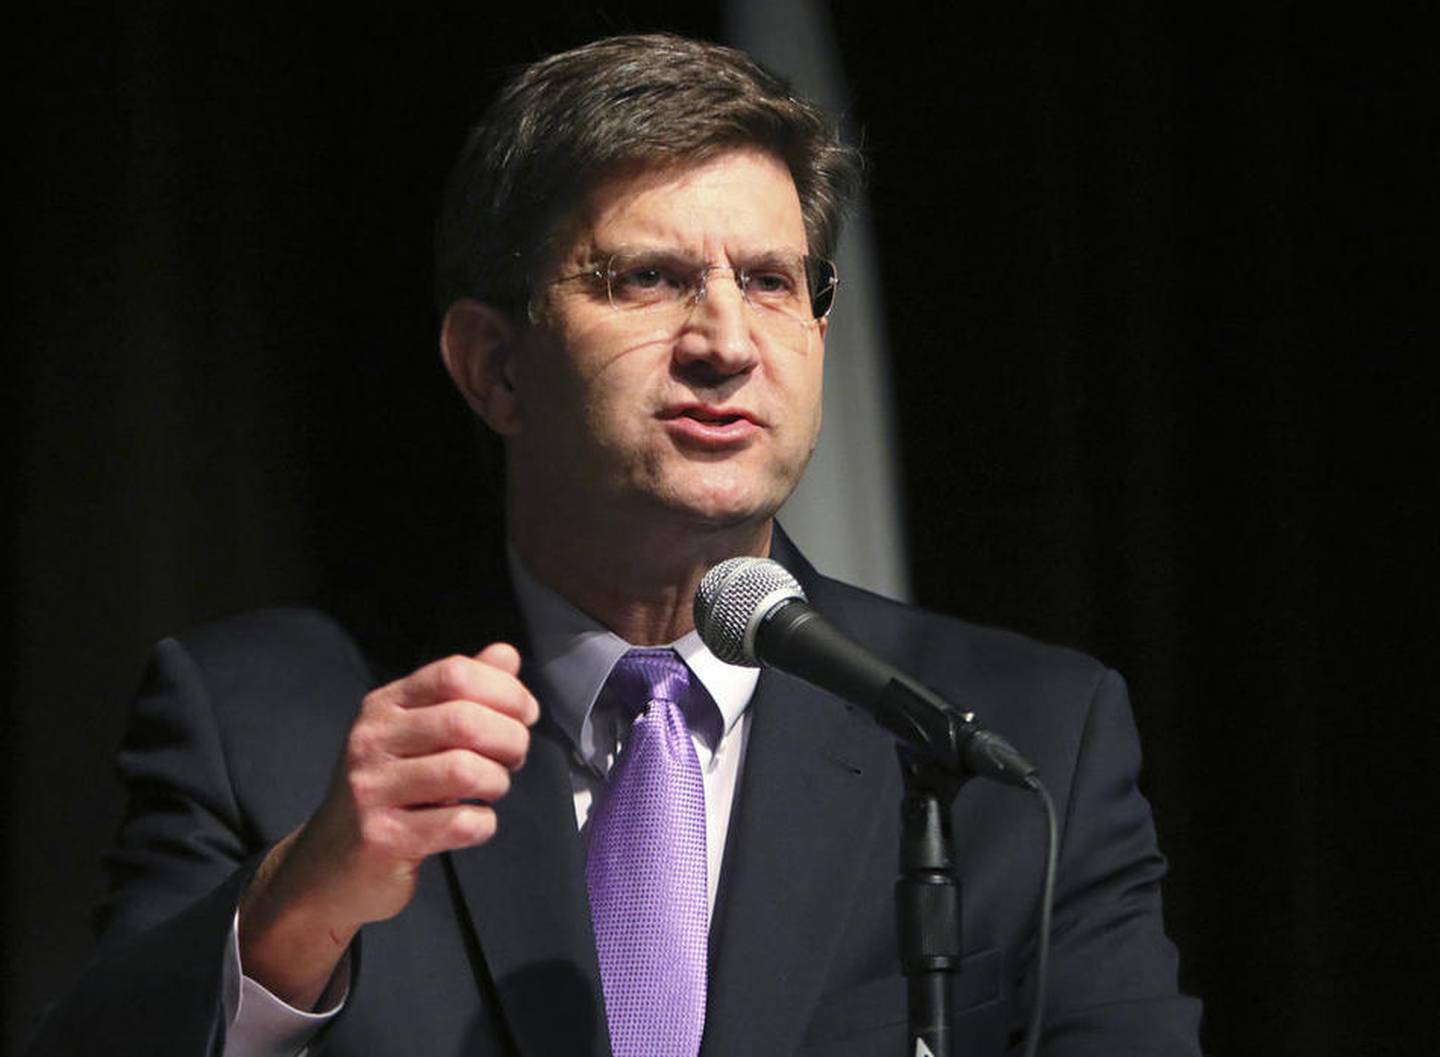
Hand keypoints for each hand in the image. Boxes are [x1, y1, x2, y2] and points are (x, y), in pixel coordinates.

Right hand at [238, 642, 538, 1008]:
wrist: (331, 867)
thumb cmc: (388, 792)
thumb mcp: (417, 733)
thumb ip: (462, 692)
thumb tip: (505, 655)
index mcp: (384, 705)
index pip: (454, 673)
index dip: (505, 691)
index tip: (525, 714)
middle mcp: (372, 739)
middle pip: (466, 720)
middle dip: (511, 739)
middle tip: (513, 759)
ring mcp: (372, 789)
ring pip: (465, 771)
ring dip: (497, 783)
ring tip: (490, 790)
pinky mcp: (383, 838)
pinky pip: (460, 824)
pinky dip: (483, 825)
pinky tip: (472, 825)